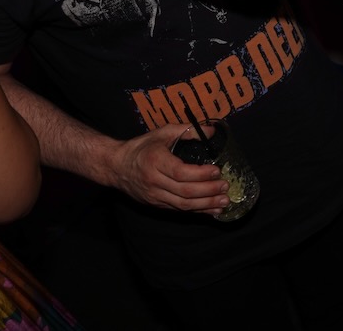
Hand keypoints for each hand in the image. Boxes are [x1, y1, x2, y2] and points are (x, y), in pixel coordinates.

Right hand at [108, 123, 228, 214]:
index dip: (200, 174)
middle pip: (185, 191)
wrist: (116, 166)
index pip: (180, 172)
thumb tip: (211, 131)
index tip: (217, 170)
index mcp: (155, 160)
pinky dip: (197, 211)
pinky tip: (212, 210)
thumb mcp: (162, 133)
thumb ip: (186, 131)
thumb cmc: (140, 147)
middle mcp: (154, 181)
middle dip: (208, 191)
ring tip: (224, 201)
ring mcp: (155, 196)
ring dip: (206, 205)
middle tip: (225, 187)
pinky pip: (179, 210)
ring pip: (183, 205)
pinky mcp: (157, 205)